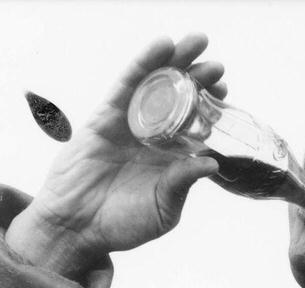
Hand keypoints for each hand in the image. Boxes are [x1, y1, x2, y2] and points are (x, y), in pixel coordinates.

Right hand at [6, 34, 227, 275]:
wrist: (78, 229)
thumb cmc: (121, 226)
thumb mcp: (163, 210)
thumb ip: (183, 185)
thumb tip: (211, 162)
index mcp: (171, 159)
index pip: (196, 125)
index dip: (210, 108)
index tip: (226, 94)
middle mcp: (152, 138)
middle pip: (179, 99)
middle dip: (198, 79)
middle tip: (218, 65)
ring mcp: (129, 125)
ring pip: (155, 85)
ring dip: (176, 61)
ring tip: (198, 42)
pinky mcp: (105, 118)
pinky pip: (127, 85)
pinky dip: (144, 63)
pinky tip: (162, 46)